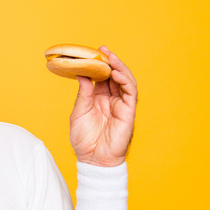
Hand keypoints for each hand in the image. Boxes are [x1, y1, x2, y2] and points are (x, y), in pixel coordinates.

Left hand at [69, 46, 136, 166]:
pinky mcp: (128, 112)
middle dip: (110, 61)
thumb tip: (81, 73)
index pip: (102, 77)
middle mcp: (111, 99)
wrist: (92, 159)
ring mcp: (121, 105)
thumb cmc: (84, 139)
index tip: (94, 52)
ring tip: (111, 58)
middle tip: (103, 50)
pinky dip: (125, 82)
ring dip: (120, 68)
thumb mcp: (79, 112)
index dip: (100, 64)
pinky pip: (130, 93)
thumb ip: (83, 93)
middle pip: (115, 75)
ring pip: (125, 81)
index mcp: (99, 98)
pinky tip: (117, 74)